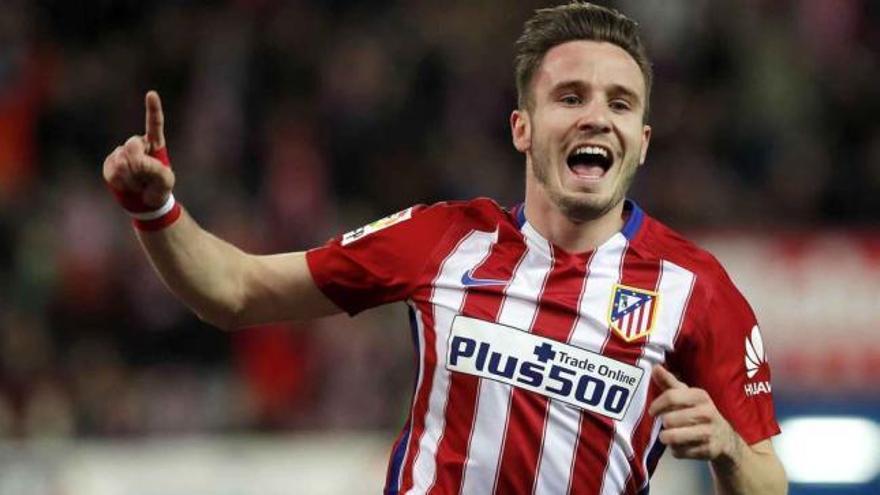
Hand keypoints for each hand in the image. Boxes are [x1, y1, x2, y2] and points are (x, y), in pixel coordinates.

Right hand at [103, 90, 174, 210]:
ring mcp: (122, 153)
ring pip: (121, 160)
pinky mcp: (111, 165)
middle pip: (132, 145)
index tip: (152, 94)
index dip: (153, 109)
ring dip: (131, 177)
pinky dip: (121, 182)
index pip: (154, 125)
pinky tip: (127, 186)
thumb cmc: (160, 189)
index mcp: (155, 144)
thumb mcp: (165, 180)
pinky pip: (112, 171)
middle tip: (144, 178)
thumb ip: (153, 168)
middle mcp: (137, 145)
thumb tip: (131, 160)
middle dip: (138, 164)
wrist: (146, 202)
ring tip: (138, 184)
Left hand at [648, 365, 741, 461]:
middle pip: (669, 419)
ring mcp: (708, 432)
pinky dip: (676, 450)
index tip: (652, 412)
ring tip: (670, 435)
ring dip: (666, 437)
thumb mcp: (687, 395)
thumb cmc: (699, 412)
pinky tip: (682, 445)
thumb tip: (654, 367)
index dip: (657, 405)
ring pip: (672, 436)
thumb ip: (669, 382)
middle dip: (664, 423)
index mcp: (700, 396)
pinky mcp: (708, 450)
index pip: (671, 396)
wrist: (725, 438)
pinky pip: (679, 452)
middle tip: (668, 424)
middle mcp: (707, 412)